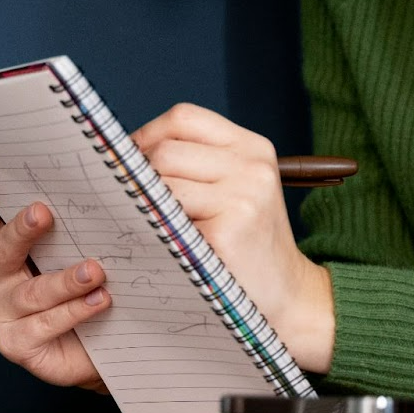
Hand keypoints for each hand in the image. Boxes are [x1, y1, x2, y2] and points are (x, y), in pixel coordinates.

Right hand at [0, 163, 111, 391]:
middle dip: (21, 230)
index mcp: (0, 244)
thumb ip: (82, 212)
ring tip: (95, 271)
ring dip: (64, 280)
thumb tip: (122, 153)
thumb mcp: (78, 245)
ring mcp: (0, 313)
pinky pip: (44, 325)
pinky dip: (74, 312)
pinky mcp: (16, 344)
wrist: (96, 346)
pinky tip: (99, 301)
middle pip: (1, 249)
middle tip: (42, 213)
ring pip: (31, 292)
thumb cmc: (84, 284)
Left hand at [133, 104, 333, 371]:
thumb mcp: (238, 188)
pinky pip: (167, 218)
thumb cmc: (248, 242)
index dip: (148, 134)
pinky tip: (165, 242)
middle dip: (141, 174)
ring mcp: (243, 196)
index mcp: (252, 147)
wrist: (288, 294)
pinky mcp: (228, 231)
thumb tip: (125, 153)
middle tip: (137, 201)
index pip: (184, 118)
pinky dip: (156, 228)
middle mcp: (252, 165)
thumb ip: (197, 163)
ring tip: (155, 223)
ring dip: (147, 203)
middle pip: (167, 149)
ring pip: (162, 181)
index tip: (130, 160)